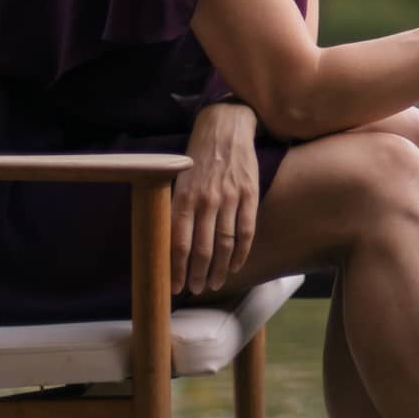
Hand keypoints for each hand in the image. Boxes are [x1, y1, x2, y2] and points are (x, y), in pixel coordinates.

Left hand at [174, 101, 259, 296]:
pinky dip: (241, 252)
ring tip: (213, 283)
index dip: (177, 268)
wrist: (225, 127)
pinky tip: (235, 265)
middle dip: (197, 274)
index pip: (179, 242)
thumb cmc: (197, 155)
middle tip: (196, 289)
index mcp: (184, 197)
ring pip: (224, 243)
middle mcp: (206, 200)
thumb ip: (176, 208)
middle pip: (202, 248)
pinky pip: (246, 230)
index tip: (174, 287)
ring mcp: (229, 197)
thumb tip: (169, 242)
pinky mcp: (249, 193)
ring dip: (219, 268)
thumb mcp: (178, 178)